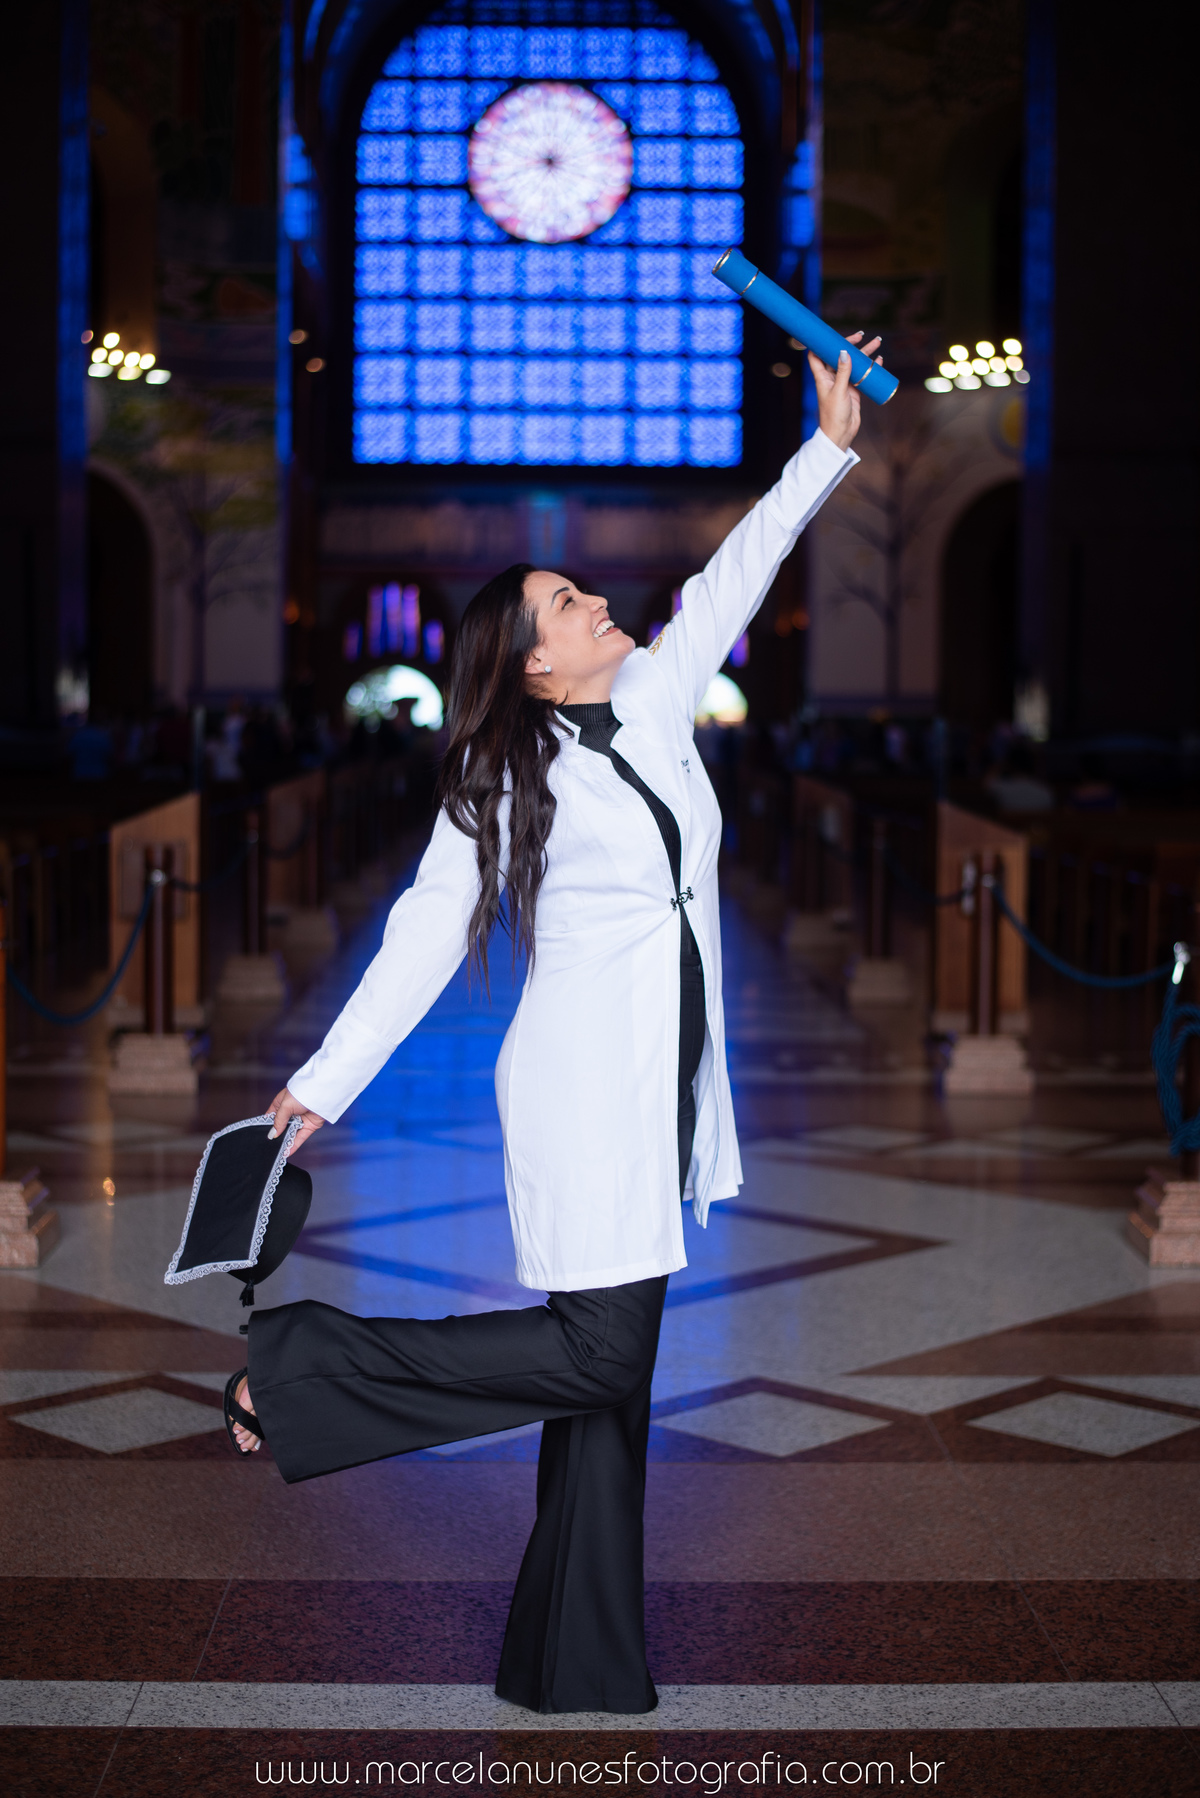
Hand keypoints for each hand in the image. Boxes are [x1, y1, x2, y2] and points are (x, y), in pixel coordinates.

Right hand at [266, 1087, 326, 1155]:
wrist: (322, 1093)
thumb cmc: (302, 1093)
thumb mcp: (285, 1106)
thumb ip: (278, 1121)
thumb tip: (273, 1134)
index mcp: (281, 1104)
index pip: (271, 1117)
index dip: (267, 1126)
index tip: (263, 1136)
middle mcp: (290, 1112)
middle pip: (281, 1127)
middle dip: (277, 1136)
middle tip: (269, 1147)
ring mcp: (300, 1119)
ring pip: (290, 1134)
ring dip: (285, 1142)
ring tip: (277, 1152)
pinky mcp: (309, 1126)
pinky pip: (300, 1138)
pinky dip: (294, 1145)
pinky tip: (287, 1152)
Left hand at [810, 331, 883, 450]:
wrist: (841, 434)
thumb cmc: (834, 415)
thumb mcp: (839, 391)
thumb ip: (843, 372)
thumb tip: (845, 352)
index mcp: (822, 377)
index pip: (817, 355)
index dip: (822, 344)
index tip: (830, 334)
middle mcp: (832, 378)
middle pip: (840, 355)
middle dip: (850, 344)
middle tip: (861, 335)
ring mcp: (844, 383)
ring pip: (854, 363)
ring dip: (865, 353)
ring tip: (877, 342)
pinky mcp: (854, 390)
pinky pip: (863, 374)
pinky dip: (871, 367)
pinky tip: (879, 360)